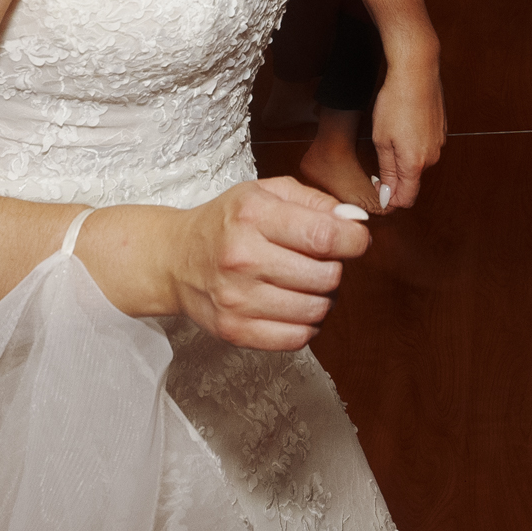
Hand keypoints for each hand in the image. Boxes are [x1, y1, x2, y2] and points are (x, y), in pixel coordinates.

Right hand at [156, 176, 370, 350]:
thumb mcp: (266, 192)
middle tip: (322, 261)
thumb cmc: (227, 222)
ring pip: (316, 309)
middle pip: (326, 276)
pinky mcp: (234, 330)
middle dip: (336, 268)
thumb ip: (315, 200)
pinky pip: (297, 339)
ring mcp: (237, 299)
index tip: (356, 240)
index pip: (324, 235)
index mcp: (253, 215)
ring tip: (308, 284)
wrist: (175, 260)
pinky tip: (296, 307)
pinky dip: (308, 325)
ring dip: (324, 298)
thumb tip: (355, 221)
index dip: (355, 240)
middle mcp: (242, 257)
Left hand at [369, 56, 444, 211]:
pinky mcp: (442, 130)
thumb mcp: (381, 140)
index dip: (390, 199)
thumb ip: (387, 172)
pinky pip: (426, 146)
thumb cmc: (395, 102)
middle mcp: (432, 157)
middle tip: (380, 155)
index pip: (406, 199)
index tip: (377, 186)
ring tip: (392, 135)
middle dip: (396, 177)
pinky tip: (405, 124)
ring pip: (419, 162)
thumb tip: (388, 196)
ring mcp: (439, 143)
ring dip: (405, 158)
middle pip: (412, 181)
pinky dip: (415, 143)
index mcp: (415, 163)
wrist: (416, 72)